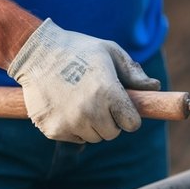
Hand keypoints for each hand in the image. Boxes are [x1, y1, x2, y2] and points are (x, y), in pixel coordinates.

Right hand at [6, 18, 159, 142]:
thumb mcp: (110, 52)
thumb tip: (155, 87)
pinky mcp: (52, 129)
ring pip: (93, 138)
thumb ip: (133, 72)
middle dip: (110, 121)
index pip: (132, 124)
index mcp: (108, 93)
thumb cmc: (78, 49)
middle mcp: (89, 111)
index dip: (129, 116)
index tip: (122, 108)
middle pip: (112, 133)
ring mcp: (69, 122)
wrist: (35, 53)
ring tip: (81, 102)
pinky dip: (73, 128)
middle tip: (99, 102)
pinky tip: (66, 107)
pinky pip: (74, 139)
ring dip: (92, 126)